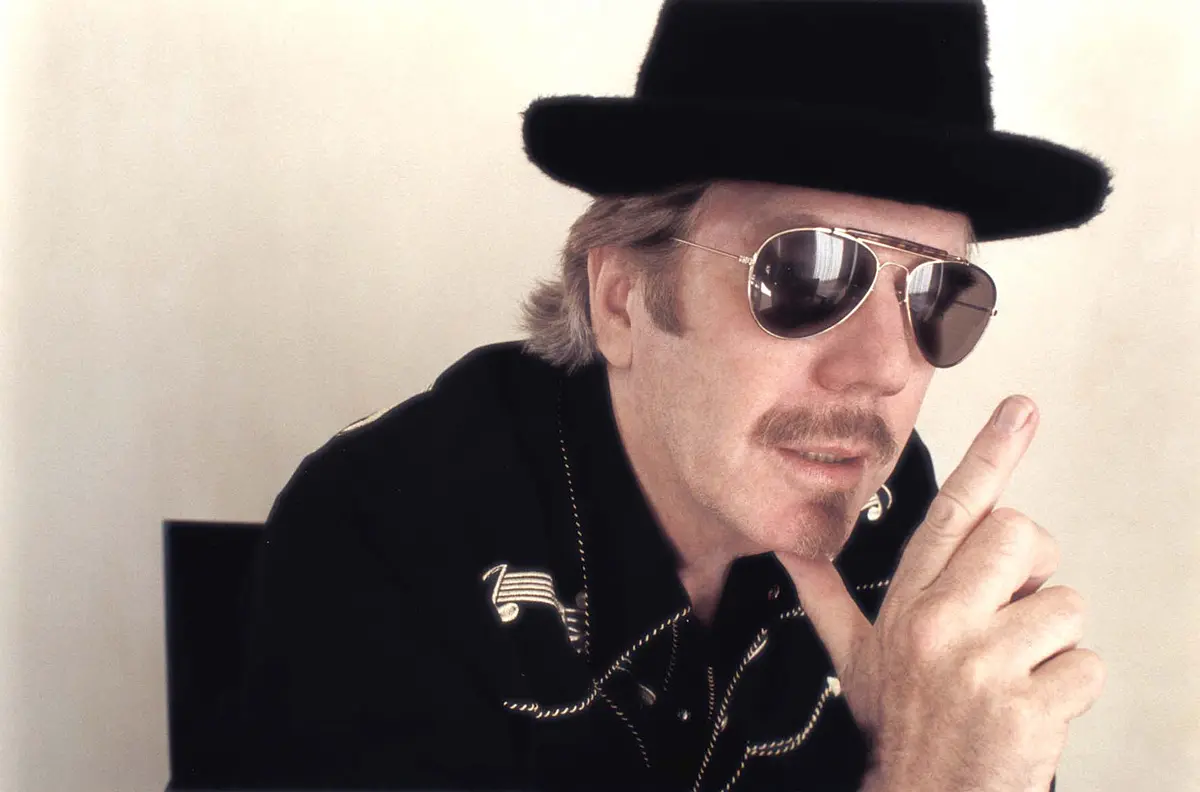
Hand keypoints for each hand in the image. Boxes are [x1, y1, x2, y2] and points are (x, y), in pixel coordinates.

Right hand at [778, 397, 1103, 791]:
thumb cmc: (900, 728)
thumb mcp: (855, 659)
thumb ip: (825, 596)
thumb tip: (788, 552)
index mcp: (908, 603)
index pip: (954, 511)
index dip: (989, 454)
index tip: (1019, 410)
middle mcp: (941, 623)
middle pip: (1022, 536)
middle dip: (1032, 570)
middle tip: (1011, 611)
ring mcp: (984, 663)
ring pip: (1066, 607)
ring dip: (1053, 645)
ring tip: (1014, 675)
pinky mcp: (1028, 705)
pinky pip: (1088, 666)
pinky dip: (1072, 691)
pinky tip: (1031, 710)